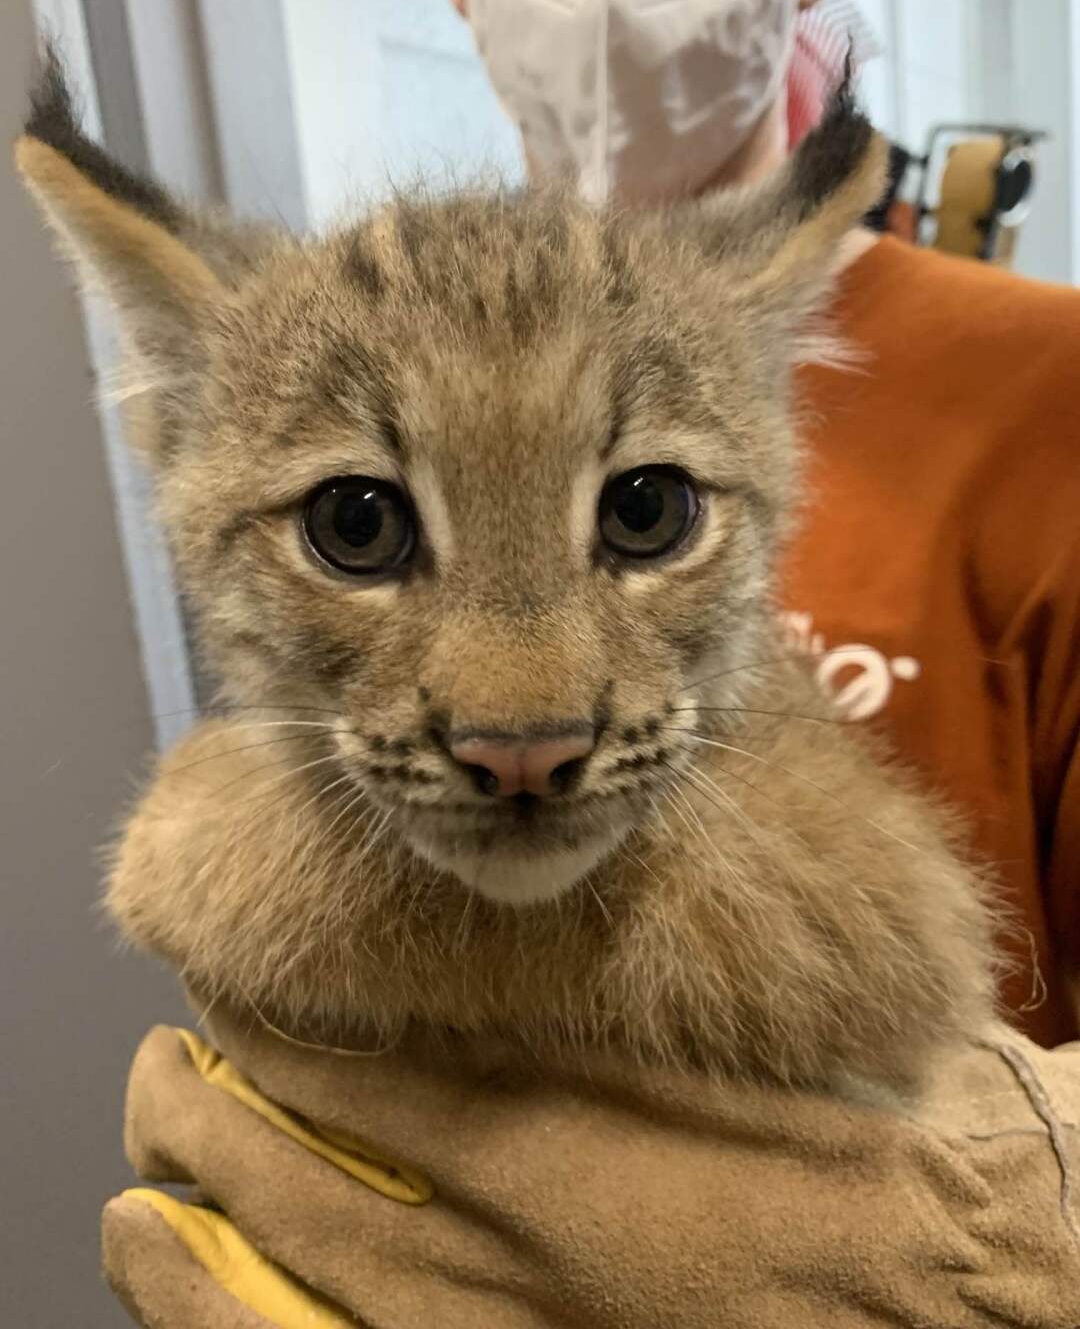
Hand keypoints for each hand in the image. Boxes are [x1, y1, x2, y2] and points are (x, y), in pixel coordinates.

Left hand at [103, 1007, 1079, 1327]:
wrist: (900, 1295)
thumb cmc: (798, 1161)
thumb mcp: (670, 1058)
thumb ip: (543, 1026)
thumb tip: (433, 983)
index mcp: (515, 1141)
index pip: (328, 1064)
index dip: (252, 1018)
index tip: (217, 984)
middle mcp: (466, 1253)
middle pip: (269, 1168)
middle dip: (190, 1106)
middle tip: (158, 1063)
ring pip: (264, 1284)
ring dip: (183, 1222)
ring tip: (141, 1173)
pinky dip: (239, 1322)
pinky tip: (200, 1286)